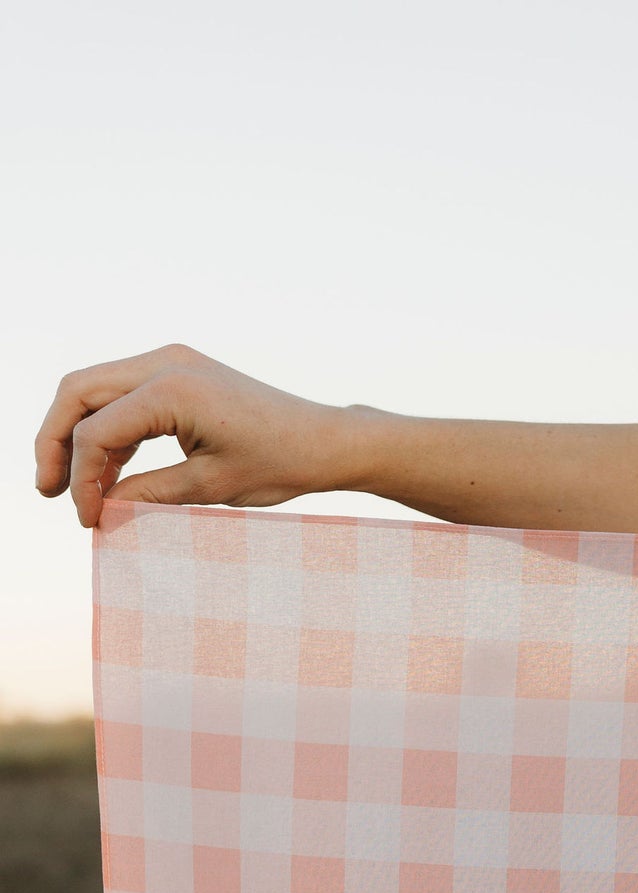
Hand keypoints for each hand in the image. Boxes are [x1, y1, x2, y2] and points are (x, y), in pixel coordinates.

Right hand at [33, 344, 360, 528]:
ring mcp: (169, 362)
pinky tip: (109, 475)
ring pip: (94, 390)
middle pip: (78, 393)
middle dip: (56, 442)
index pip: (97, 431)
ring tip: (72, 489)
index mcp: (173, 388)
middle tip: (48, 492)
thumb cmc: (279, 464)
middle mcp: (164, 363)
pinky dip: (108, 431)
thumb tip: (101, 509)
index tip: (89, 520)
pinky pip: (123, 396)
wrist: (323, 440)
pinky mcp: (177, 373)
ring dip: (78, 436)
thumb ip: (148, 495)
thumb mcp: (209, 489)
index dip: (82, 478)